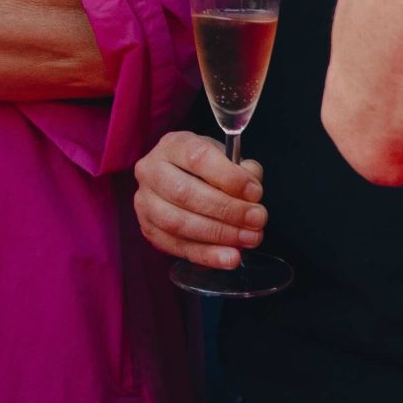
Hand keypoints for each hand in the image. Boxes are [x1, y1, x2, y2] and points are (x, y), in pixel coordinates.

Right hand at [135, 131, 266, 272]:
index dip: (228, 177)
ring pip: (178, 223)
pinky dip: (207, 255)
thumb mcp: (227, 159)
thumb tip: (252, 192)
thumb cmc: (207, 168)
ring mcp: (145, 202)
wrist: (180, 180)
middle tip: (257, 219)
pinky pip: (177, 246)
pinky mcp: (148, 229)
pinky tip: (230, 257)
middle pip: (185, 193)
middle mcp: (151, 171)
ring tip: (248, 239)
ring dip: (219, 234)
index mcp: (173, 145)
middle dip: (227, 210)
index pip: (197, 158)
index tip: (255, 192)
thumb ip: (243, 171)